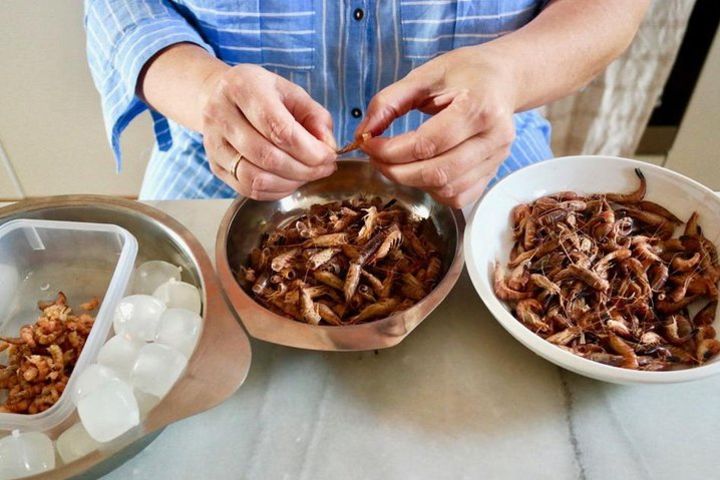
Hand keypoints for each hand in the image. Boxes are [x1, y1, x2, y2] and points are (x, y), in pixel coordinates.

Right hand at [200, 64, 336, 199]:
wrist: (218, 95)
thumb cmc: (262, 94)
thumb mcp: (292, 93)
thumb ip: (316, 117)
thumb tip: (328, 147)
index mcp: (244, 88)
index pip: (279, 129)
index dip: (310, 150)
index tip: (329, 156)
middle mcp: (221, 114)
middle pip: (268, 157)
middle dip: (304, 170)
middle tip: (324, 168)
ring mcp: (214, 142)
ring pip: (255, 178)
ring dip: (290, 183)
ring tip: (307, 175)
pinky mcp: (214, 165)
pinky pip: (247, 189)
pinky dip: (275, 191)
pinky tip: (290, 181)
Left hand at [357, 46, 517, 208]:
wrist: (503, 78)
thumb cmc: (465, 73)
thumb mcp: (424, 75)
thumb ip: (389, 102)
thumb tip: (363, 133)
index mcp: (479, 107)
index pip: (428, 144)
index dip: (391, 151)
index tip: (368, 144)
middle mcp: (494, 138)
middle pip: (437, 172)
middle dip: (396, 171)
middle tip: (375, 158)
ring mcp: (497, 159)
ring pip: (447, 189)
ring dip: (413, 182)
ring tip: (396, 164)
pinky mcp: (493, 172)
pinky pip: (459, 197)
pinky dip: (433, 191)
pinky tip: (422, 172)